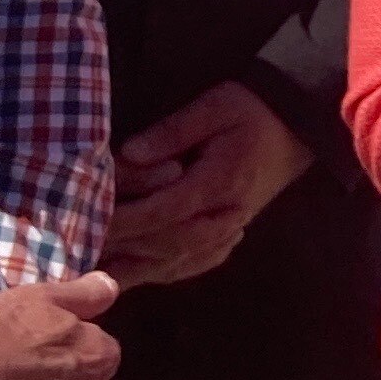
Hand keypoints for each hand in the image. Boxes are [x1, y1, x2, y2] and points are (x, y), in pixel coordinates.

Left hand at [105, 80, 312, 288]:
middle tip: (81, 252)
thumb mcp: (215, 106)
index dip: (124, 222)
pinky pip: (195, 263)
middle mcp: (225, 214)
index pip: (164, 211)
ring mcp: (231, 228)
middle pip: (167, 244)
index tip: (87, 225)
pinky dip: (164, 271)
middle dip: (123, 249)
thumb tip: (128, 154)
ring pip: (178, 261)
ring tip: (97, 272)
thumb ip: (172, 131)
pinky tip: (139, 273)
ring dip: (137, 269)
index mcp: (221, 182)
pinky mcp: (231, 233)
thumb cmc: (253, 110)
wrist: (298, 125)